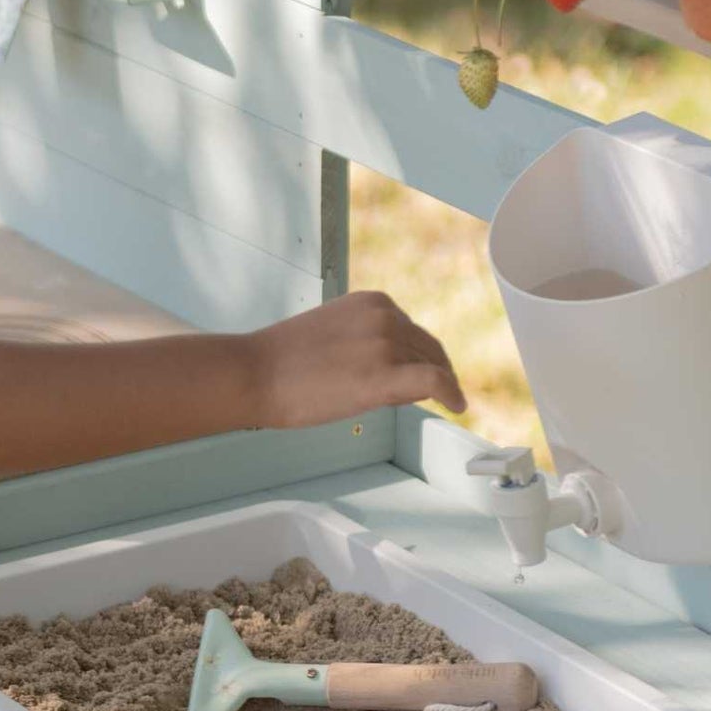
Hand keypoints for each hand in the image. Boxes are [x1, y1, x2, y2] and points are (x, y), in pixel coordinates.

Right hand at [257, 291, 464, 429]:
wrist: (252, 374)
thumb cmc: (280, 363)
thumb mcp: (332, 334)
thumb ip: (365, 341)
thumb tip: (396, 371)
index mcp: (372, 302)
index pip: (413, 331)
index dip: (419, 357)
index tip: (420, 375)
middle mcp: (386, 317)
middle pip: (428, 349)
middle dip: (431, 372)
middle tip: (431, 396)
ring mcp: (387, 345)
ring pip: (432, 367)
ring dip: (434, 388)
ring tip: (430, 404)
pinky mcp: (385, 376)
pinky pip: (435, 383)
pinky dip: (452, 394)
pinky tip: (457, 407)